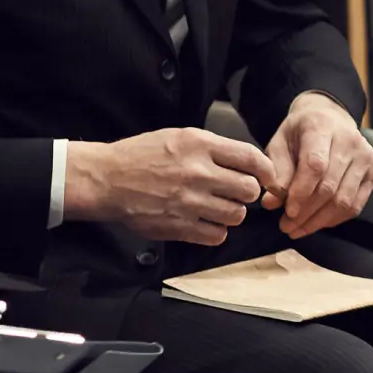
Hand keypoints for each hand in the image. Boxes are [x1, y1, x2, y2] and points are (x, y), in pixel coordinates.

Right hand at [62, 127, 274, 245]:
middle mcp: (197, 173)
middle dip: (247, 193)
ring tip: (219, 207)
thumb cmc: (143, 155)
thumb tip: (249, 163)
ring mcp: (187, 202)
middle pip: (249, 190)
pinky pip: (217, 235)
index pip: (252, 159)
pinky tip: (205, 222)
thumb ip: (215, 148)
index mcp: (199, 146)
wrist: (106, 179)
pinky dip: (216, 231)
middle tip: (236, 193)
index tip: (266, 178)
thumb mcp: (180, 136)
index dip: (266, 171)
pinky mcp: (178, 226)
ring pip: (236, 215)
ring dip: (232, 213)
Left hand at [263, 92, 372, 238]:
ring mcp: (366, 157)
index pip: (316, 165)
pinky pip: (355, 205)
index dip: (301, 192)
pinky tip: (317, 222)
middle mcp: (350, 141)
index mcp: (322, 127)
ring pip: (344, 200)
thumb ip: (276, 172)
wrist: (330, 119)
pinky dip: (335, 219)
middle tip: (286, 226)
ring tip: (298, 229)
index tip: (286, 211)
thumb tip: (271, 203)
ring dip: (319, 221)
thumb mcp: (280, 144)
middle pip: (330, 186)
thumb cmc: (300, 133)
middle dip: (306, 212)